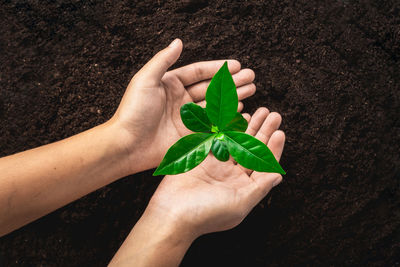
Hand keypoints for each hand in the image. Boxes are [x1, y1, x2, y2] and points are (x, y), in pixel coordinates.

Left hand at [109, 39, 255, 172]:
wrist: (128, 144)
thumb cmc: (133, 111)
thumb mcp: (146, 80)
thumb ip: (163, 60)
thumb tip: (178, 41)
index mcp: (170, 84)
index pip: (198, 72)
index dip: (217, 68)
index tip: (236, 65)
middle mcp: (180, 99)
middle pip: (210, 87)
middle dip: (231, 81)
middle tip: (251, 77)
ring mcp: (187, 117)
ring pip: (214, 104)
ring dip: (232, 96)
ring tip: (251, 89)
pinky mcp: (190, 134)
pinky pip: (212, 123)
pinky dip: (227, 116)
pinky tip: (240, 109)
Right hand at [145, 108, 284, 237]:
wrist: (172, 212)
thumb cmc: (208, 213)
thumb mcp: (240, 203)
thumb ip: (260, 187)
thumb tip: (279, 175)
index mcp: (244, 187)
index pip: (263, 165)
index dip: (273, 148)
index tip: (280, 132)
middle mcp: (233, 175)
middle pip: (252, 150)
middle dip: (264, 132)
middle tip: (274, 115)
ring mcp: (217, 165)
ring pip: (237, 141)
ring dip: (249, 127)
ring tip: (261, 112)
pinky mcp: (202, 157)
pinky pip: (218, 139)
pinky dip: (228, 127)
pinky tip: (238, 117)